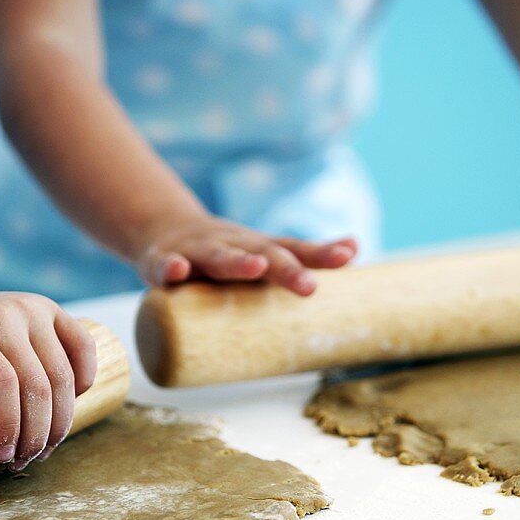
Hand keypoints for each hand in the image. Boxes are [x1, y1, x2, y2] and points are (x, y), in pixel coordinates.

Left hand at [0, 290, 94, 470]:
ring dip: (60, 421)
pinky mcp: (52, 310)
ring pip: (63, 375)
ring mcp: (33, 310)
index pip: (1, 382)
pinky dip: (84, 381)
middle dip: (36, 433)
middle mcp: (6, 314)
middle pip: (37, 384)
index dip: (9, 425)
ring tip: (43, 447)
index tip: (3, 457)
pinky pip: (83, 348)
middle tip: (23, 461)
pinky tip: (69, 407)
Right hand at [136, 216, 357, 295]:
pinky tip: (178, 273)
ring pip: (219, 258)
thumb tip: (356, 250)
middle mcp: (234, 245)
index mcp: (260, 247)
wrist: (165, 233)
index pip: (295, 249)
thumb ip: (305, 257)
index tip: (348, 256)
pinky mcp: (163, 261)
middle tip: (308, 287)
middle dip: (286, 268)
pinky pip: (167, 267)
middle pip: (263, 254)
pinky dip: (172, 269)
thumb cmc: (228, 252)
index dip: (321, 254)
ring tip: (255, 268)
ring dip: (237, 263)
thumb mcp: (265, 253)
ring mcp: (199, 252)